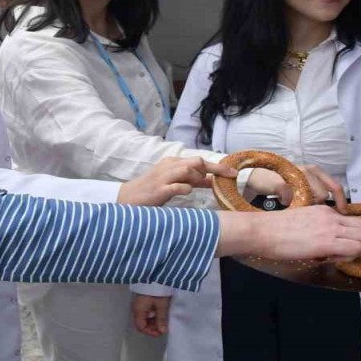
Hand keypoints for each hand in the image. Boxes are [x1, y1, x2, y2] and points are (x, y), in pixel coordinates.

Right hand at [118, 157, 232, 205]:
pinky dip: (185, 189)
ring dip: (197, 179)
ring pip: (188, 169)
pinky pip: (178, 186)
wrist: (126, 199)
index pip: (199, 161)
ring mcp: (163, 177)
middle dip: (213, 170)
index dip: (218, 166)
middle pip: (196, 161)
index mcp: (172, 163)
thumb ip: (193, 181)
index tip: (233, 173)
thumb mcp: (174, 183)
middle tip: (221, 182)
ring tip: (193, 188)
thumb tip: (213, 180)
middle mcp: (169, 166)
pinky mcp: (159, 189)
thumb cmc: (152, 191)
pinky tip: (185, 193)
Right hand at [131, 295, 171, 336]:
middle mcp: (136, 308)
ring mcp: (138, 304)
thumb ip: (161, 319)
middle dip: (152, 327)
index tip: (160, 332)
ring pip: (143, 318)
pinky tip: (159, 314)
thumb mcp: (161, 305)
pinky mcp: (142, 300)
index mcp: (138, 311)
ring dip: (152, 321)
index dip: (150, 332)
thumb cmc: (157, 291)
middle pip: (141, 323)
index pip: (141, 327)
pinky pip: (145, 312)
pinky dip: (152, 315)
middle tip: (163, 327)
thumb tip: (163, 332)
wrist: (154, 275)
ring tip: (162, 321)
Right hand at [215, 205, 360, 261]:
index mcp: (327, 211)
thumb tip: (331, 244)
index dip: (360, 237)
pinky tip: (333, 259)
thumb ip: (320, 228)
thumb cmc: (277, 230)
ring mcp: (330, 227)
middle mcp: (333, 216)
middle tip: (351, 254)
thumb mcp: (304, 221)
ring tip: (341, 257)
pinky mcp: (325, 241)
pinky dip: (350, 257)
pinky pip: (354, 248)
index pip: (359, 221)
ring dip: (360, 251)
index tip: (348, 247)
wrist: (262, 230)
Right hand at [247, 165, 346, 210]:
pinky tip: (283, 201)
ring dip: (303, 206)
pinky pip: (292, 202)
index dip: (341, 202)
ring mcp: (294, 176)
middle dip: (318, 207)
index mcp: (315, 171)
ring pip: (308, 199)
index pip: (336, 186)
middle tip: (309, 211)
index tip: (342, 213)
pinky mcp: (282, 184)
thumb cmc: (283, 182)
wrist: (259, 176)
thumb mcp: (304, 183)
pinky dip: (288, 204)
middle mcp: (307, 171)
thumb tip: (333, 212)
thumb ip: (317, 192)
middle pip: (323, 196)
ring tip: (294, 205)